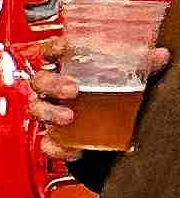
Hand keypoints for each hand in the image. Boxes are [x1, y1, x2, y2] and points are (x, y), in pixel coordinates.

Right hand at [17, 34, 167, 176]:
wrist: (111, 130)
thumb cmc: (110, 95)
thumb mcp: (126, 77)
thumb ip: (142, 65)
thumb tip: (160, 56)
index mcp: (65, 68)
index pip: (51, 51)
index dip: (53, 48)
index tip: (62, 49)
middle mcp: (53, 89)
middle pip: (40, 81)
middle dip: (53, 84)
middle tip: (72, 90)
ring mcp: (52, 113)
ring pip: (37, 111)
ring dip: (51, 114)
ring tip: (68, 118)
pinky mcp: (56, 138)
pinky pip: (48, 144)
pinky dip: (58, 147)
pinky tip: (74, 148)